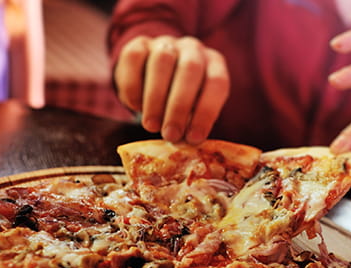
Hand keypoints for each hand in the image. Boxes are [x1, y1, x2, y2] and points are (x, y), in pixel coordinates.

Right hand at [114, 35, 228, 144]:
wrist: (154, 73)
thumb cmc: (181, 98)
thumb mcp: (195, 108)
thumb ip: (194, 120)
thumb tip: (188, 140)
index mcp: (214, 63)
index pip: (217, 83)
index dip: (206, 112)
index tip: (194, 138)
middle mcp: (193, 48)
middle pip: (190, 70)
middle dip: (179, 106)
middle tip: (170, 135)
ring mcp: (166, 43)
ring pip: (162, 62)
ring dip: (155, 99)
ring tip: (152, 126)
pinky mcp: (139, 43)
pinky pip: (134, 59)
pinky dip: (133, 86)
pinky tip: (135, 106)